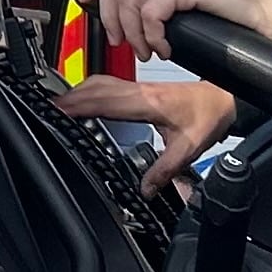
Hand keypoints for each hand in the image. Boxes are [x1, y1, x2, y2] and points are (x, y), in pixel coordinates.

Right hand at [52, 73, 239, 195]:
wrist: (224, 98)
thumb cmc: (208, 116)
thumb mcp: (188, 148)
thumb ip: (165, 170)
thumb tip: (145, 189)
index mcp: (147, 102)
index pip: (104, 100)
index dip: (78, 104)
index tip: (57, 109)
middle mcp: (140, 91)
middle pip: (95, 87)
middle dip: (69, 97)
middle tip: (47, 109)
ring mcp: (140, 88)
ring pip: (100, 82)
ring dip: (78, 91)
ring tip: (59, 104)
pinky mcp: (142, 89)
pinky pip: (109, 84)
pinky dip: (91, 90)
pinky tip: (85, 99)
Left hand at [75, 0, 271, 63]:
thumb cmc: (240, 17)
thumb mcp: (191, 9)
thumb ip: (166, 7)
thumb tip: (138, 22)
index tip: (86, 4)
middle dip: (110, 15)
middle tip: (124, 42)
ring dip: (133, 31)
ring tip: (148, 50)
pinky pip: (153, 9)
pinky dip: (153, 34)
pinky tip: (166, 48)